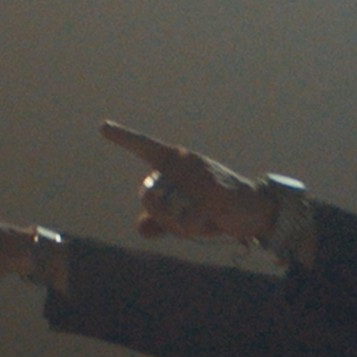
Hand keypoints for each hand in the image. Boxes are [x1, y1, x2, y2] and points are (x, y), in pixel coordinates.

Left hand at [99, 119, 273, 245]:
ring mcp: (200, 176)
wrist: (254, 211)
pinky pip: (187, 222)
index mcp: (175, 160)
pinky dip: (198, 228)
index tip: (103, 127)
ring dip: (183, 225)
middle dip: (163, 217)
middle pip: (148, 198)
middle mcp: (185, 162)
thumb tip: (142, 228)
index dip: (124, 137)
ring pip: (167, 214)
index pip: (145, 147)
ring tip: (205, 215)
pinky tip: (214, 219)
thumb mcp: (182, 215)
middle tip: (190, 214)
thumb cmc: (214, 208)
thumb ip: (159, 221)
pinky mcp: (214, 194)